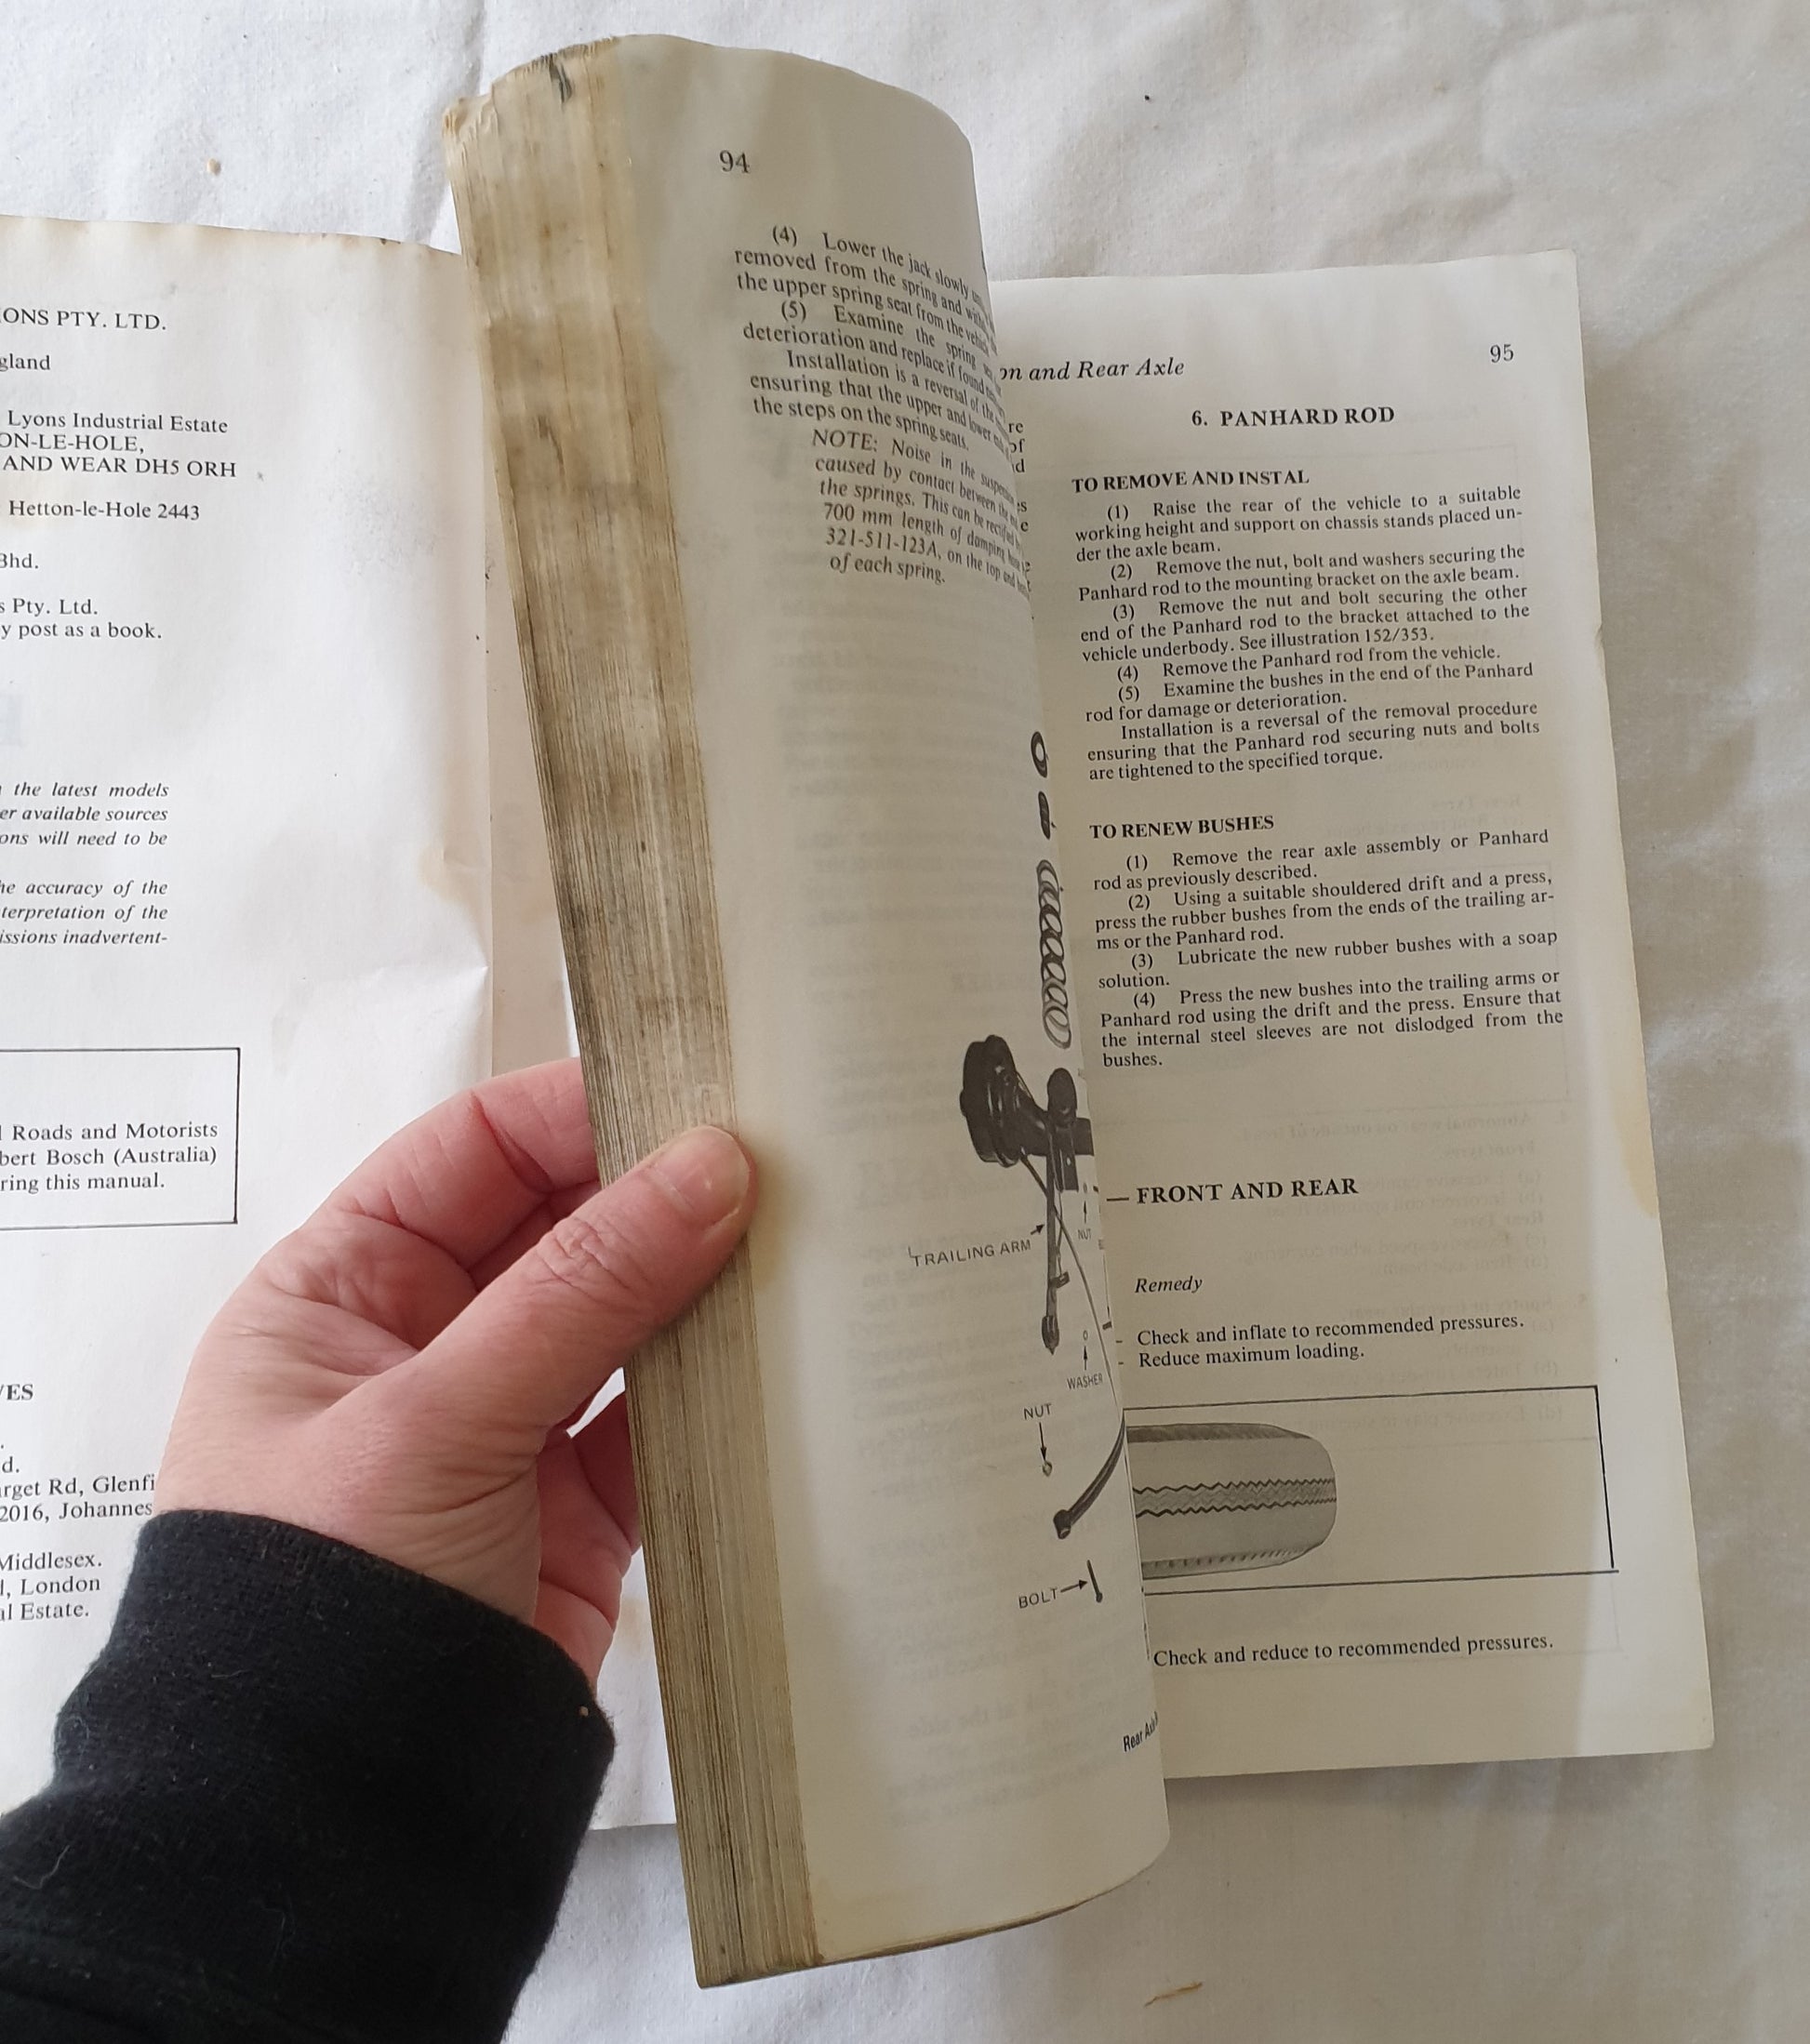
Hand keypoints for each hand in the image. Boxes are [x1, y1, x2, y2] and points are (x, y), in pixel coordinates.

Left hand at [155, 1058, 753, 1680]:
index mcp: (337, 1294)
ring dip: (696, 1286)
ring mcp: (501, 1431)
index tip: (690, 1088)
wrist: (335, 1818)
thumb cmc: (327, 1592)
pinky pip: (656, 1420)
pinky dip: (715, 1389)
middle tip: (778, 1153)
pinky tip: (780, 1350)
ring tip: (801, 1235)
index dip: (572, 1114)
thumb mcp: (436, 1417)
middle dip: (653, 1194)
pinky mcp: (573, 1513)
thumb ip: (581, 1288)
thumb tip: (711, 1163)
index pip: (466, 1157)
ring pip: (618, 1322)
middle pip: (554, 1230)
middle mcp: (417, 1349)